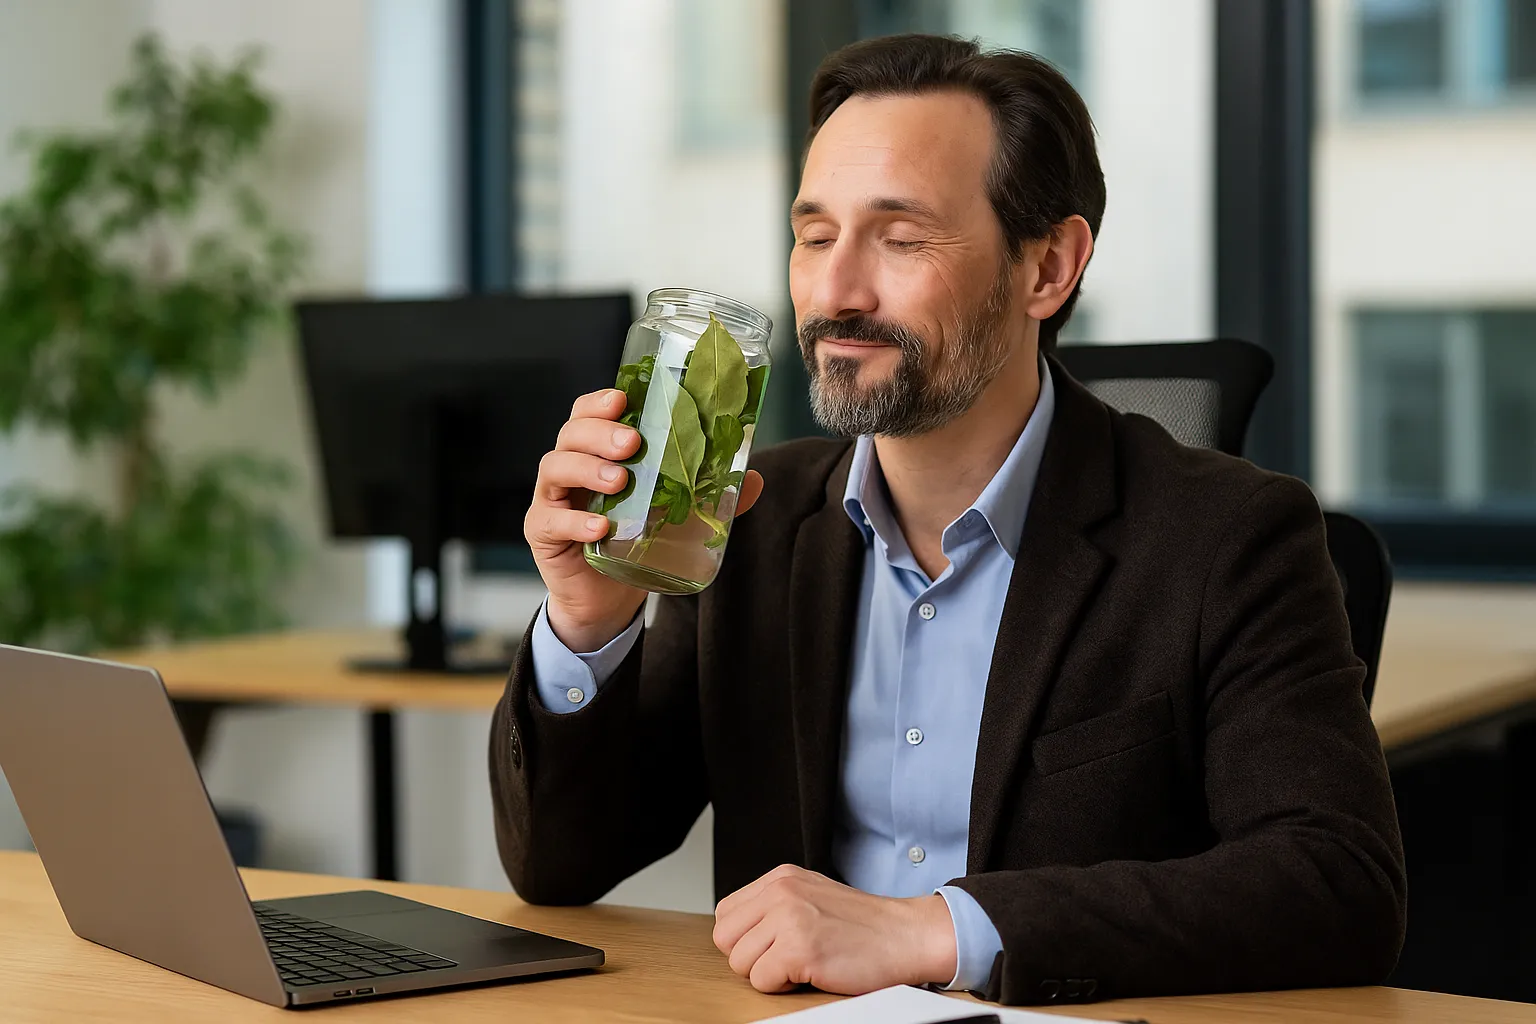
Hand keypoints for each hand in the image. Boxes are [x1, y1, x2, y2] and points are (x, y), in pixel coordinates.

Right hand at [525, 388, 764, 652]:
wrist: (608, 597)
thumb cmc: (635, 542)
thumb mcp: (675, 514)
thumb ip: (709, 496)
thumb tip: (754, 479)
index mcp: (597, 453)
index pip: (589, 414)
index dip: (600, 402)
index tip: (623, 399)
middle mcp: (570, 469)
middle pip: (571, 434)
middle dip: (600, 433)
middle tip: (632, 444)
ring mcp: (553, 499)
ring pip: (555, 468)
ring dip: (588, 469)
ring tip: (619, 481)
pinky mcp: (544, 533)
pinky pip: (551, 519)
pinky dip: (576, 520)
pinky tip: (599, 526)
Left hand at [712, 864, 956, 994]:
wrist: (906, 935)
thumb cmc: (865, 924)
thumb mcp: (812, 895)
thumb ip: (775, 904)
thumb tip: (740, 929)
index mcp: (781, 878)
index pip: (726, 913)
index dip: (744, 938)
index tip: (771, 945)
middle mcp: (781, 892)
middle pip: (726, 938)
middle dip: (750, 957)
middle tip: (784, 959)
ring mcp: (789, 919)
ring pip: (740, 963)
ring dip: (768, 973)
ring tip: (802, 964)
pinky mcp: (799, 950)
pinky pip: (761, 981)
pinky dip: (783, 987)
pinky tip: (811, 972)